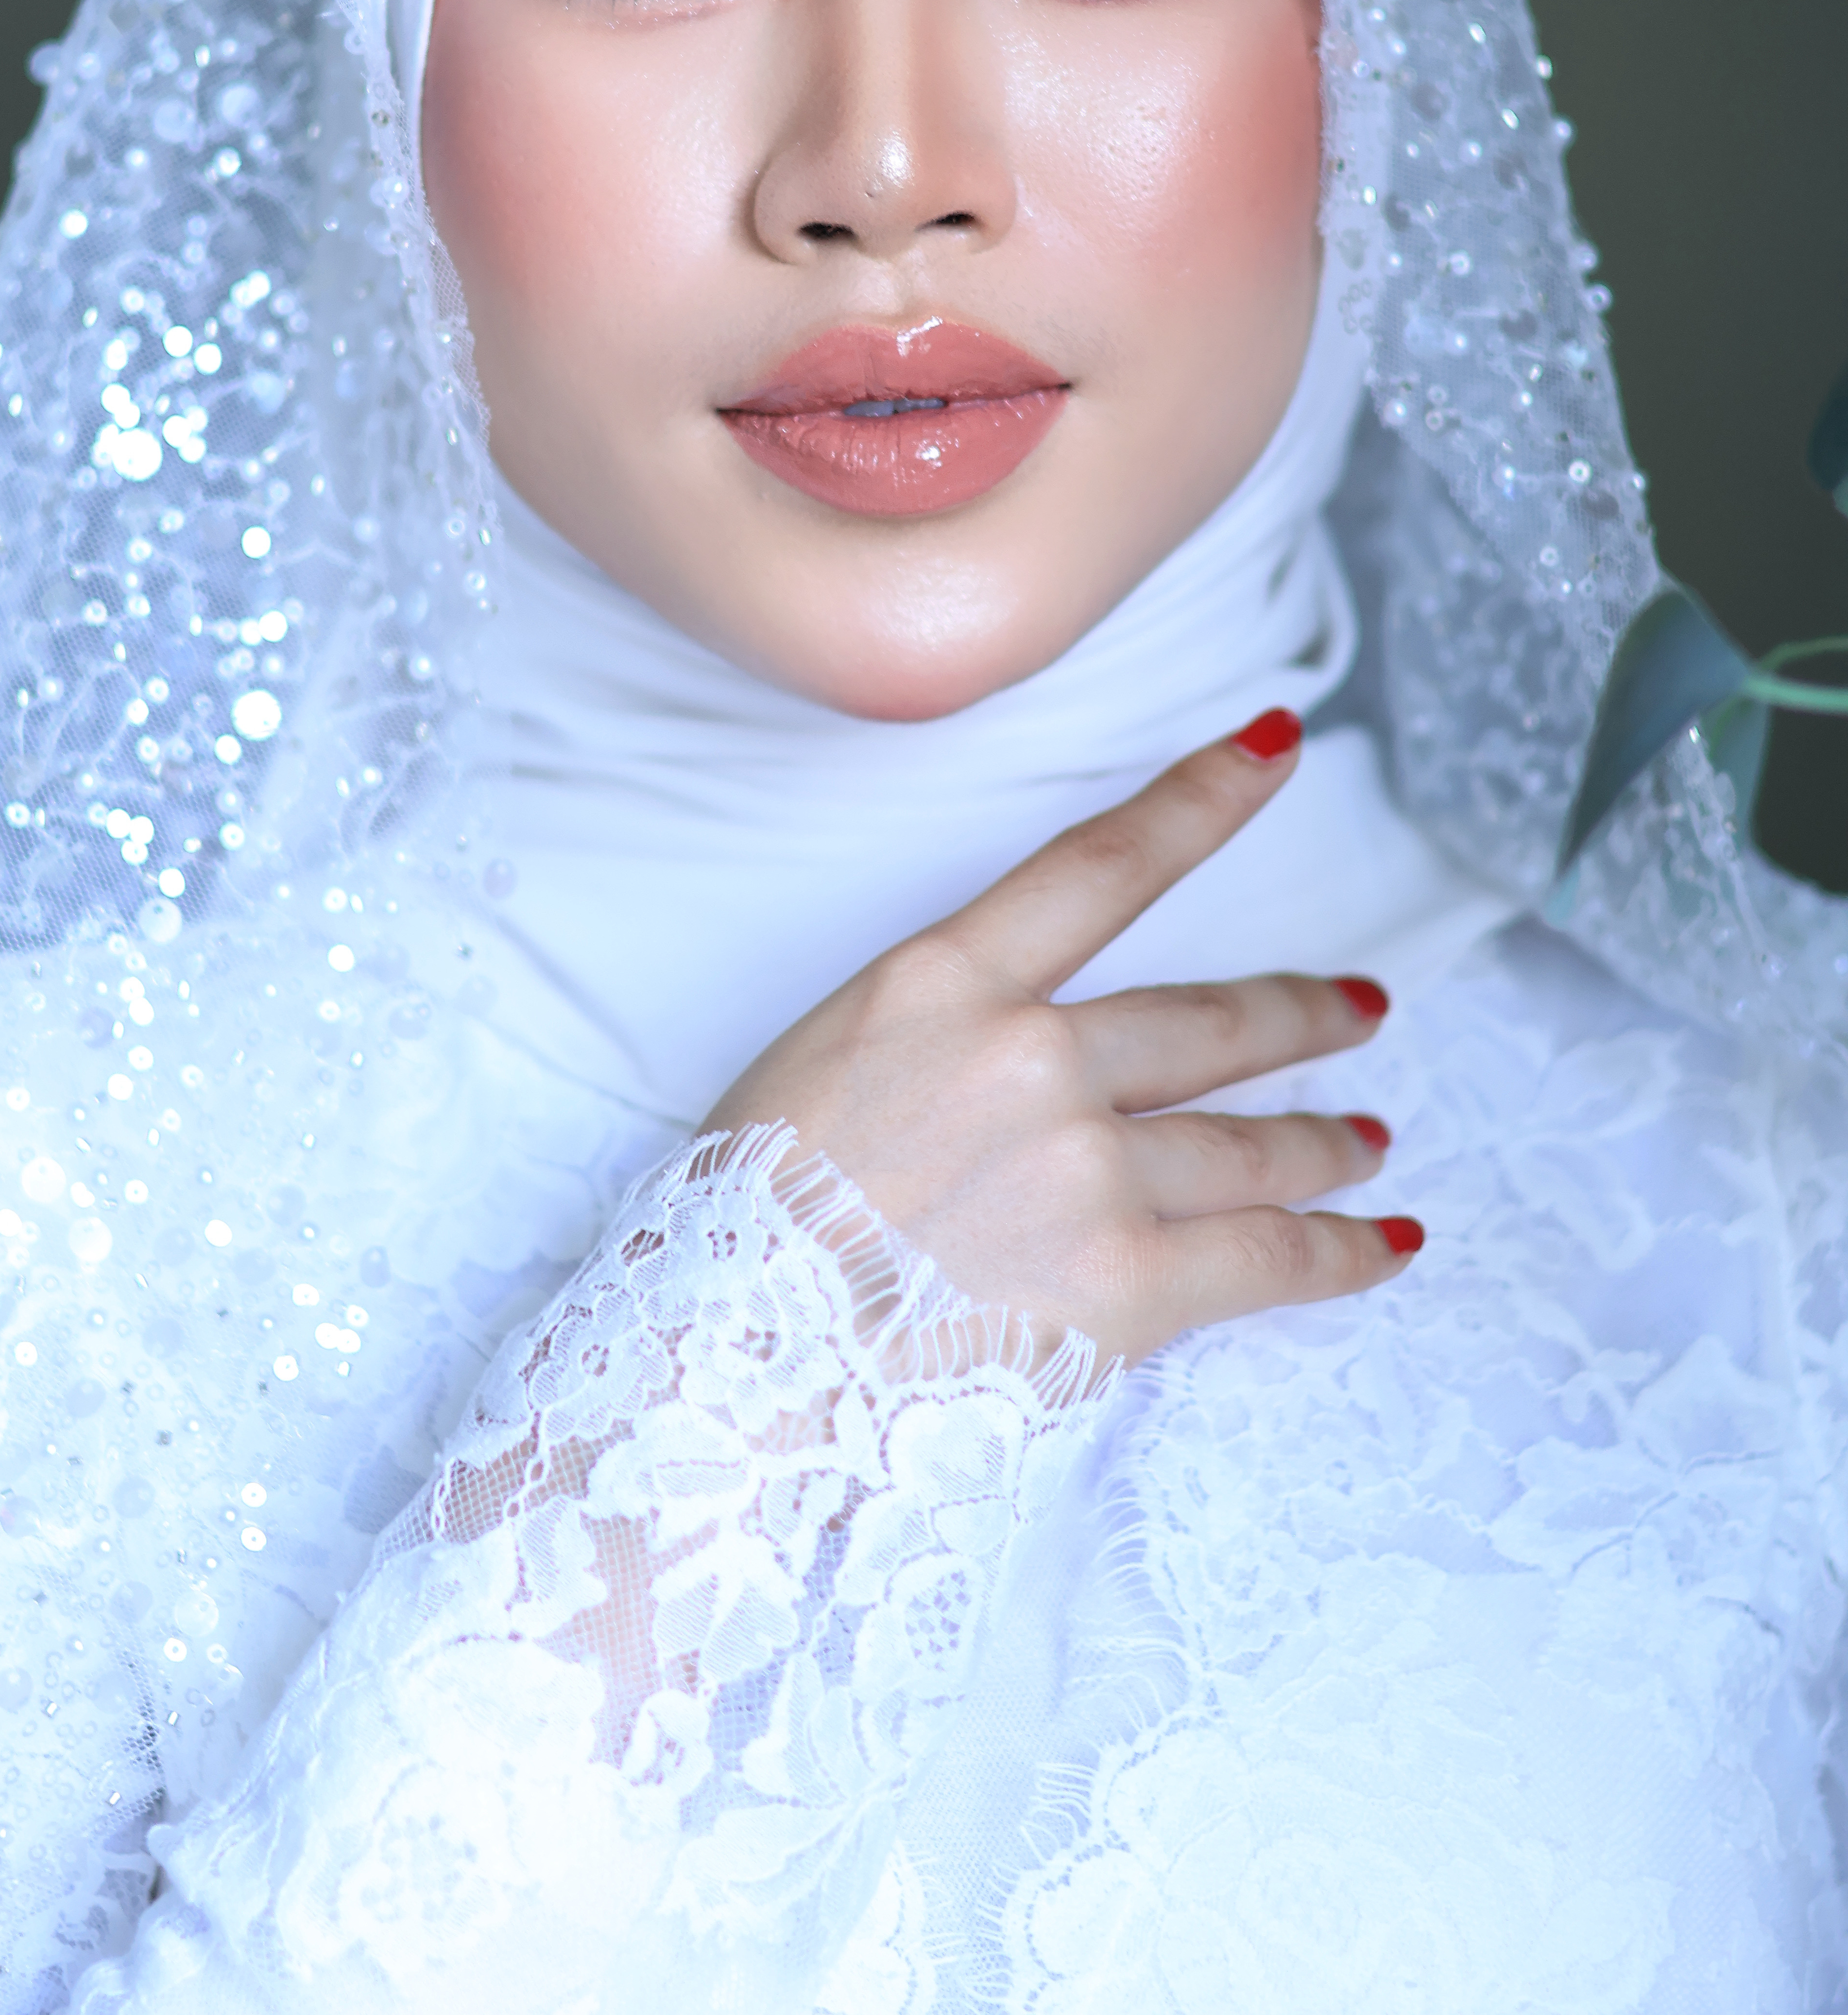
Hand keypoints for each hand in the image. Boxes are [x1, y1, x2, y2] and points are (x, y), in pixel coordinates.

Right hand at [704, 712, 1417, 1368]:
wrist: (726, 1365)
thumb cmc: (743, 1224)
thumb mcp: (822, 1065)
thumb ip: (934, 1036)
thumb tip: (1009, 1053)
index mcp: (944, 984)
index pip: (1105, 864)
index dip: (1202, 797)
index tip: (1277, 748)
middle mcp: (1032, 1057)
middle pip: (1209, 1023)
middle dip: (1299, 1013)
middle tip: (1360, 1007)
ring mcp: (1086, 1169)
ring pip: (1249, 1144)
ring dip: (1324, 1141)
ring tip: (1369, 1141)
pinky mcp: (1124, 1285)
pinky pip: (1267, 1257)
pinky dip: (1341, 1252)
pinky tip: (1386, 1240)